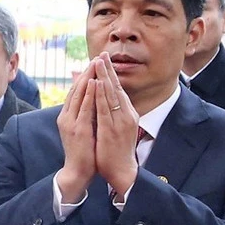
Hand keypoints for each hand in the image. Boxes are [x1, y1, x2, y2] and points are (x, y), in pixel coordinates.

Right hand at [55, 62, 96, 203]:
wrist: (77, 171)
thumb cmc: (83, 152)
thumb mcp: (82, 130)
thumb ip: (83, 116)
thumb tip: (90, 103)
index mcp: (67, 117)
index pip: (76, 92)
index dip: (85, 76)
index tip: (95, 63)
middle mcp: (66, 117)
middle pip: (76, 90)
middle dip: (87, 72)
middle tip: (97, 57)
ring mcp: (71, 123)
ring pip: (79, 95)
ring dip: (88, 78)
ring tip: (96, 64)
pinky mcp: (78, 129)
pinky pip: (84, 108)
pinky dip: (89, 94)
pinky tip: (94, 83)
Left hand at [90, 52, 141, 197]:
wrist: (121, 170)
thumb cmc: (117, 150)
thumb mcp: (116, 128)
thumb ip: (113, 113)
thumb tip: (105, 100)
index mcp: (127, 114)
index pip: (118, 90)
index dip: (111, 74)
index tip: (104, 59)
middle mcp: (126, 115)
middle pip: (116, 88)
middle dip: (109, 70)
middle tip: (103, 53)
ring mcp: (120, 122)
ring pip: (111, 95)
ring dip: (105, 77)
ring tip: (99, 63)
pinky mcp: (112, 129)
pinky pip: (105, 108)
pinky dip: (101, 95)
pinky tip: (97, 84)